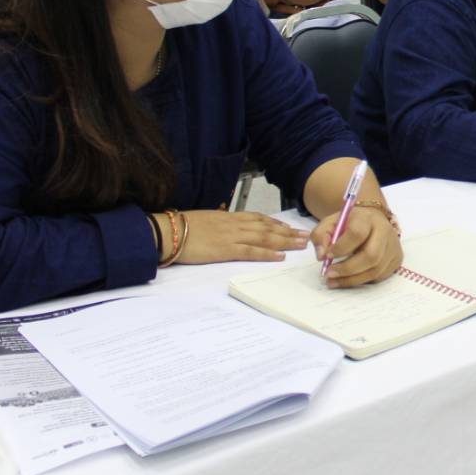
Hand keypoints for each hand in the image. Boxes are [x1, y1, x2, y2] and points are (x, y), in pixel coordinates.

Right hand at [173, 210, 309, 263]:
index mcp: (230, 217)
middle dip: (288, 232)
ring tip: (300, 244)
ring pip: (265, 238)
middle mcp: (235, 224)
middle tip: (305, 236)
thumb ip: (220, 223)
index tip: (290, 227)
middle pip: (267, 227)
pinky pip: (251, 252)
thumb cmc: (183, 227)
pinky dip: (267, 254)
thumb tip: (227, 227)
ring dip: (285, 241)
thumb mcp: (206, 220)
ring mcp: (232, 237)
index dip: (276, 223)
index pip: (258, 218)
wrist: (169, 231)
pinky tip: (279, 257)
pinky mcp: (226, 250)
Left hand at [313, 207, 402, 287]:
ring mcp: (393, 246)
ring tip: (334, 281)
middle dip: (347, 269)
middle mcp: (385, 231)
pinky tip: (349, 278)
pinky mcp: (397, 258)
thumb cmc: (349, 223)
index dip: (341, 247)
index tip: (327, 256)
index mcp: (367, 218)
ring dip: (352, 279)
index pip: (358, 234)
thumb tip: (321, 256)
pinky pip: (379, 276)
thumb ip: (320, 235)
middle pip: (371, 256)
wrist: (371, 220)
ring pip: (375, 270)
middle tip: (329, 274)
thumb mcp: (331, 223)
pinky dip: (362, 280)